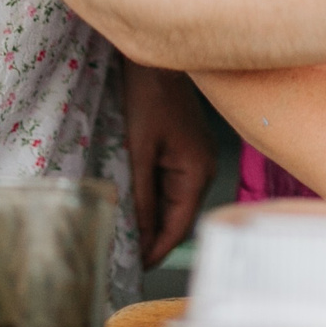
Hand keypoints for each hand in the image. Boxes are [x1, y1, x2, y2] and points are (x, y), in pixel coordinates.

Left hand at [122, 62, 217, 265]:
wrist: (155, 58)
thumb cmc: (147, 97)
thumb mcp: (139, 150)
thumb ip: (140, 196)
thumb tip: (140, 236)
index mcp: (197, 171)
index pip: (179, 225)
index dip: (157, 249)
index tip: (133, 268)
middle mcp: (204, 167)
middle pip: (178, 215)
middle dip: (153, 235)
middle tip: (121, 251)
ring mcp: (197, 157)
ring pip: (174, 200)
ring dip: (152, 215)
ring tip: (123, 229)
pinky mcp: (188, 148)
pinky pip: (172, 182)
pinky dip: (154, 195)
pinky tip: (133, 200)